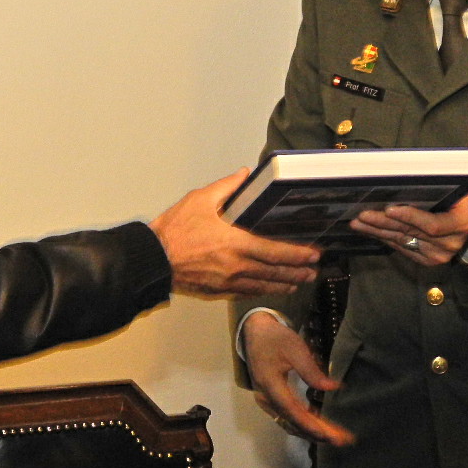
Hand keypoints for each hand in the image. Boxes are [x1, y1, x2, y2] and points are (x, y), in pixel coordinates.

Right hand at [151, 169, 319, 296]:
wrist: (154, 258)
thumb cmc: (174, 230)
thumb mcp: (200, 199)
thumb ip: (227, 187)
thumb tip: (245, 174)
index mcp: (234, 243)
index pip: (274, 251)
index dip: (297, 254)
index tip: (313, 253)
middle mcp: (235, 266)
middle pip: (274, 272)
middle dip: (297, 271)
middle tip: (314, 270)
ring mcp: (227, 282)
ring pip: (263, 286)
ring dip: (284, 284)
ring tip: (299, 281)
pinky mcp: (218, 291)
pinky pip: (246, 293)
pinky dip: (263, 291)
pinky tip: (270, 289)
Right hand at [244, 311, 353, 445]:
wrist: (254, 332)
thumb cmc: (275, 338)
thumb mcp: (295, 349)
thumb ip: (312, 371)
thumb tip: (335, 388)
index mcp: (270, 384)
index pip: (292, 411)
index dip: (311, 425)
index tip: (330, 436)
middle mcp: (266, 398)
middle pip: (293, 422)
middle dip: (318, 434)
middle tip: (342, 441)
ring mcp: (266, 401)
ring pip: (290, 423)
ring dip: (312, 432)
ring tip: (336, 437)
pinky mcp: (270, 400)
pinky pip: (288, 417)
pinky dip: (304, 424)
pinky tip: (321, 425)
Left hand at [351, 190, 467, 266]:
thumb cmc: (463, 200)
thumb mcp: (458, 189)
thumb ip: (437, 186)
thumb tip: (406, 173)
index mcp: (460, 224)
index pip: (432, 225)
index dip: (410, 217)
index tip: (389, 209)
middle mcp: (449, 244)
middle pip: (411, 233)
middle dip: (383, 223)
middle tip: (362, 215)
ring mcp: (438, 256)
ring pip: (402, 241)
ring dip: (377, 231)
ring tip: (357, 222)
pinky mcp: (427, 261)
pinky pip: (401, 248)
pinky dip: (384, 238)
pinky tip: (369, 230)